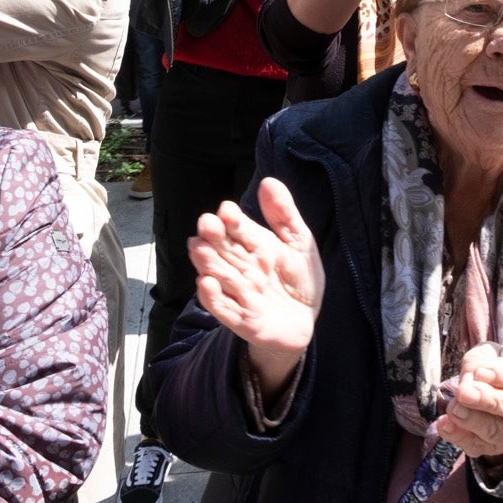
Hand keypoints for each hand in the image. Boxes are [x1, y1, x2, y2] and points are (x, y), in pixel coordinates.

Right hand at [190, 178, 324, 392]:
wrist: (304, 321)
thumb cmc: (298, 281)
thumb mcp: (299, 243)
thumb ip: (284, 214)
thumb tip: (268, 180)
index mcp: (256, 245)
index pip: (239, 228)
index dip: (233, 219)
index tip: (228, 210)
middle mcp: (243, 267)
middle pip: (224, 250)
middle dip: (214, 238)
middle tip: (206, 224)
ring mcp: (240, 293)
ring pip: (220, 275)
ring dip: (208, 263)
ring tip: (199, 248)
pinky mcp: (241, 320)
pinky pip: (224, 309)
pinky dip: (213, 298)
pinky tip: (206, 282)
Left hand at [434, 344, 502, 460]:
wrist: (497, 396)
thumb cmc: (496, 370)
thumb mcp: (491, 355)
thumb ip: (480, 361)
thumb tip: (469, 379)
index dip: (501, 375)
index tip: (479, 372)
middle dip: (486, 400)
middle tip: (464, 393)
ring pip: (494, 430)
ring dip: (472, 420)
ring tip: (454, 409)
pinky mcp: (492, 447)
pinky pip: (475, 445)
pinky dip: (458, 436)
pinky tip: (445, 425)